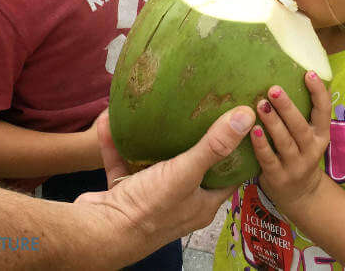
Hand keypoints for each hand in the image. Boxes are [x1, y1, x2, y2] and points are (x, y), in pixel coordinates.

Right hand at [77, 106, 255, 245]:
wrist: (97, 233)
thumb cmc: (147, 209)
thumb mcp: (186, 172)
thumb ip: (214, 145)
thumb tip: (247, 117)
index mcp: (200, 204)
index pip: (228, 176)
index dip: (236, 152)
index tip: (238, 125)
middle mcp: (178, 203)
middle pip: (192, 167)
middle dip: (192, 139)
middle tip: (198, 111)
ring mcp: (150, 199)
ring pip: (154, 162)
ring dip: (151, 138)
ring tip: (156, 111)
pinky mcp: (123, 194)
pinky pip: (123, 163)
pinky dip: (118, 144)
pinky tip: (111, 121)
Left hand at [250, 72, 330, 212]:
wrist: (301, 196)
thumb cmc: (299, 154)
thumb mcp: (308, 135)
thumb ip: (299, 112)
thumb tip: (285, 74)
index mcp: (320, 135)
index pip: (324, 112)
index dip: (318, 93)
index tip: (309, 73)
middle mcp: (311, 150)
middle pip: (301, 127)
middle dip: (288, 107)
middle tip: (273, 88)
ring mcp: (296, 165)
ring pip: (285, 142)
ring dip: (273, 123)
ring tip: (260, 105)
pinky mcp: (279, 178)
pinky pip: (269, 159)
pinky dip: (261, 145)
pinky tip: (252, 130)